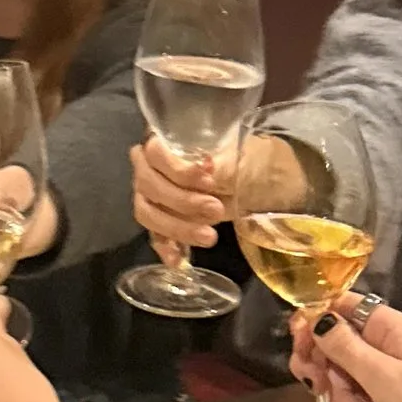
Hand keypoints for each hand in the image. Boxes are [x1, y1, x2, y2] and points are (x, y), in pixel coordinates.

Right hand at [130, 135, 229, 263]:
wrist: (254, 180)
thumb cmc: (241, 160)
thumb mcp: (235, 158)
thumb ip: (218, 163)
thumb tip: (205, 164)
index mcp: (163, 141)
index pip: (155, 152)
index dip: (177, 169)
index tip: (208, 180)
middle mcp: (148, 167)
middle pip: (148, 185)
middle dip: (182, 201)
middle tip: (215, 209)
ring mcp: (150, 196)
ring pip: (148, 213)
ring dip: (176, 227)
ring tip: (209, 237)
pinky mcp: (160, 221)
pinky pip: (154, 235)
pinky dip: (166, 248)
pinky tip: (178, 261)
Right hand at [303, 300, 401, 401]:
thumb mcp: (382, 377)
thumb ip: (344, 346)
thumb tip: (317, 318)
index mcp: (394, 326)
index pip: (342, 305)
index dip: (316, 323)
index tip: (302, 351)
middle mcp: (395, 342)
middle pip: (340, 337)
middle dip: (324, 362)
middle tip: (319, 386)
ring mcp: (398, 368)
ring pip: (348, 367)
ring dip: (341, 388)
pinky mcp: (399, 393)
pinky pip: (364, 389)